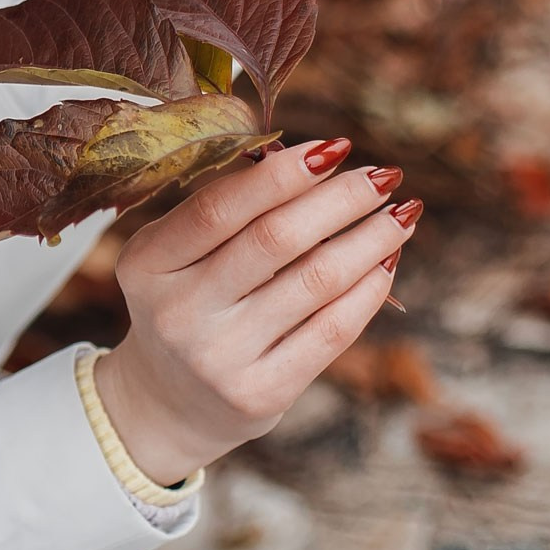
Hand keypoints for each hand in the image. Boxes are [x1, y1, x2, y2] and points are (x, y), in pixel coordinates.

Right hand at [92, 139, 417, 484]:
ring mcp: (219, 357)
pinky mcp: (259, 394)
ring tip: (401, 214)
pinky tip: (386, 263)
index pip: (220, 208)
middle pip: (275, 240)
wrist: (168, 403)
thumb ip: (227, 214)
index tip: (335, 147)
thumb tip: (317, 162)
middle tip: (384, 175)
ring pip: (315, 282)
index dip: (281, 174)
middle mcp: (178, 312)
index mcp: (148, 264)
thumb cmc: (188, 306)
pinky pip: (332, 331)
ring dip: (370, 240)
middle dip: (341, 199)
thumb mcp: (175, 259)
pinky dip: (369, 290)